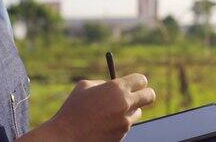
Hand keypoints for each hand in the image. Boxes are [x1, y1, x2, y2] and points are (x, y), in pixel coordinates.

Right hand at [38, 73, 155, 141]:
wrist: (65, 137)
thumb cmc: (72, 109)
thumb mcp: (85, 87)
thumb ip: (104, 83)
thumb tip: (115, 83)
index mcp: (116, 88)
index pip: (141, 80)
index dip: (138, 82)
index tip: (135, 84)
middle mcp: (125, 104)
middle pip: (150, 96)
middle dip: (146, 94)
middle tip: (139, 96)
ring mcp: (125, 122)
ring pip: (137, 113)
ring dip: (129, 111)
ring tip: (109, 113)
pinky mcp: (122, 136)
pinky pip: (126, 126)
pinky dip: (119, 124)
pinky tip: (102, 125)